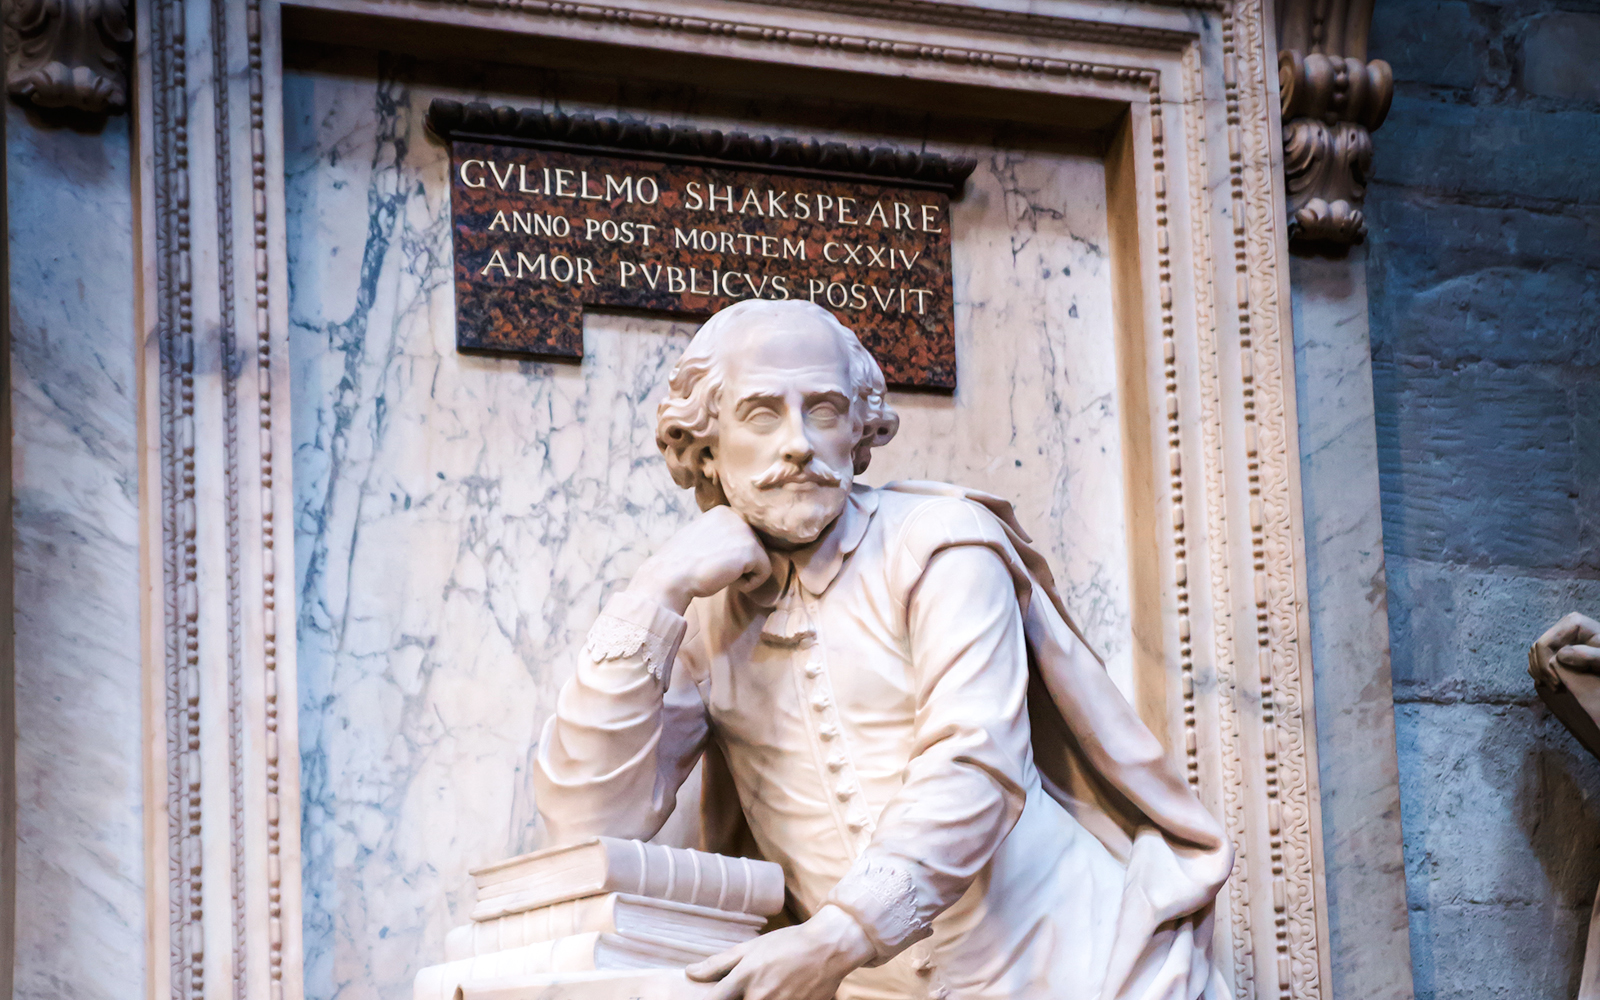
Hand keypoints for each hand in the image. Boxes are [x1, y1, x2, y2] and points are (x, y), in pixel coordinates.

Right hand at [628, 505, 771, 614]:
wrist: (670, 575)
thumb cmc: (680, 564)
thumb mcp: (701, 538)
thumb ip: (720, 536)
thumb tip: (733, 547)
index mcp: (723, 512)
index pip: (742, 539)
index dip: (728, 557)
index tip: (708, 561)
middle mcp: (736, 515)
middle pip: (753, 549)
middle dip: (737, 565)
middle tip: (713, 568)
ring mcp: (744, 530)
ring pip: (759, 561)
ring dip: (741, 574)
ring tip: (717, 572)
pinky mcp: (750, 549)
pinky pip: (764, 573)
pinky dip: (748, 584)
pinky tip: (726, 580)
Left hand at [686, 905, 875, 999]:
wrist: (828, 947)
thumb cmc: (787, 944)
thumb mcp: (750, 948)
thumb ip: (718, 963)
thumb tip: (690, 973)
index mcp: (744, 979)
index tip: (705, 999)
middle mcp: (759, 997)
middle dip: (738, 999)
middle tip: (750, 988)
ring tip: (769, 988)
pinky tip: (780, 993)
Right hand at [1529, 612, 1599, 688]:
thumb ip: (1588, 656)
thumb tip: (1560, 656)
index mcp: (1572, 623)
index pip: (1545, 643)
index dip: (1545, 664)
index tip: (1557, 683)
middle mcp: (1563, 626)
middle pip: (1538, 648)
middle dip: (1542, 669)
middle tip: (1555, 688)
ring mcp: (1560, 635)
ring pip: (1536, 653)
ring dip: (1540, 671)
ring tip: (1554, 686)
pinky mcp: (1559, 645)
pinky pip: (1540, 657)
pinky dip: (1541, 670)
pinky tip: (1551, 681)